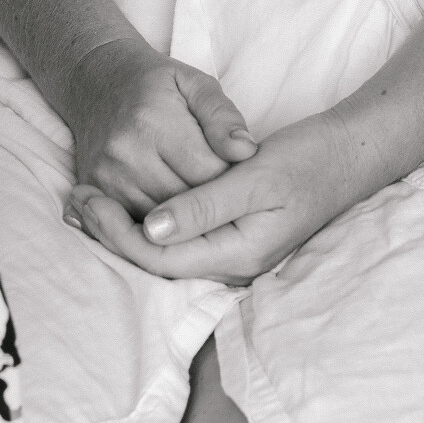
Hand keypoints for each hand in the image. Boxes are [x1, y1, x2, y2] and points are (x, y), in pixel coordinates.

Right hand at [62, 36, 256, 216]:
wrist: (93, 82)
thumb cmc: (153, 83)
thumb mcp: (194, 83)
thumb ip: (223, 116)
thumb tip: (246, 152)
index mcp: (153, 121)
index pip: (209, 173)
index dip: (234, 177)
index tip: (242, 173)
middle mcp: (126, 154)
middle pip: (187, 202)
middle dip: (212, 201)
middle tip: (227, 192)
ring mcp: (107, 178)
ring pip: (164, 221)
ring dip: (188, 217)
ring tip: (203, 201)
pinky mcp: (96, 194)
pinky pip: (140, 224)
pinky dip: (162, 222)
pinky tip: (175, 209)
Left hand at [65, 111, 356, 285]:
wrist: (349, 157)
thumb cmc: (307, 160)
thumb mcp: (255, 176)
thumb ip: (204, 206)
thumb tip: (151, 229)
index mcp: (239, 254)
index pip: (160, 257)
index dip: (117, 233)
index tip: (86, 200)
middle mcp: (233, 265)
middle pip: (156, 262)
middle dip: (110, 233)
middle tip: (73, 200)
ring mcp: (233, 254)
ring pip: (164, 253)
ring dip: (121, 229)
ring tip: (83, 202)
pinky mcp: (232, 238)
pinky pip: (179, 241)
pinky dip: (145, 222)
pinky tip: (122, 204)